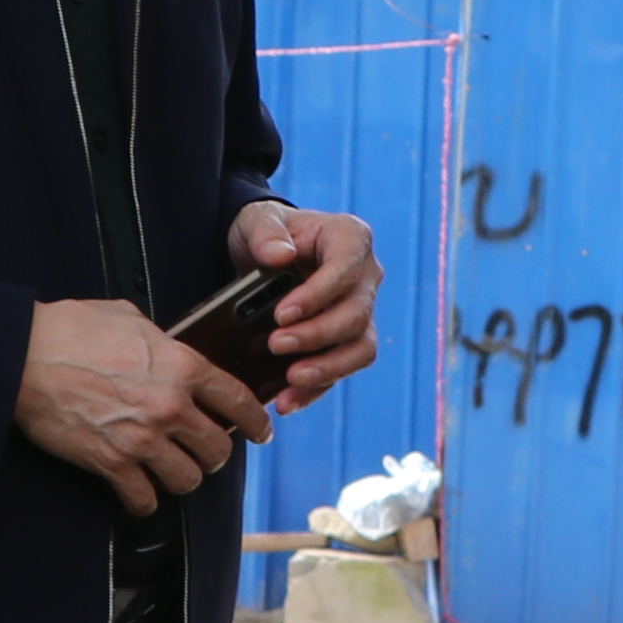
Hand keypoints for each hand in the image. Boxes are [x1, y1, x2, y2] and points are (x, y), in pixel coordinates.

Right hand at [19, 297, 272, 513]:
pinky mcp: (111, 463)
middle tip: (203, 453)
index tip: (260, 433)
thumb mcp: (129, 318)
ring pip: (187, 480)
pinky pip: (144, 499)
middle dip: (213, 455)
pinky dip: (143, 500)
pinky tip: (138, 492)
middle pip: (217, 451)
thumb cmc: (70, 330)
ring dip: (181, 478)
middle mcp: (170, 406)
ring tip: (171, 471)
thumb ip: (160, 339)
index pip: (238, 401)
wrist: (24, 356)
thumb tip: (169, 349)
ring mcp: (142, 439)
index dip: (256, 423)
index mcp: (181, 366)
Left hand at [229, 201, 381, 407]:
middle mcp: (365, 277)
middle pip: (355, 314)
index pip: (345, 268)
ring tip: (290, 380)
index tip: (281, 314)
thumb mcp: (257, 220)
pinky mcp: (347, 342)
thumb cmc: (267, 233)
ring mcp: (360, 312)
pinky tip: (287, 401)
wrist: (263, 256)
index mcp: (351, 238)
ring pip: (361, 349)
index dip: (318, 295)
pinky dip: (316, 389)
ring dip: (327, 368)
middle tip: (275, 345)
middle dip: (316, 335)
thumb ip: (265, 232)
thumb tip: (280, 256)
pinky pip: (342, 371)